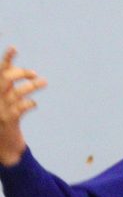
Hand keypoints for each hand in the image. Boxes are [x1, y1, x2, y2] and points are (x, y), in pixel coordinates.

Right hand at [0, 46, 46, 166]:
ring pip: (15, 92)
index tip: (14, 47)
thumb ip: (11, 89)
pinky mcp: (8, 122)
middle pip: (5, 79)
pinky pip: (20, 108)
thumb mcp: (5, 104)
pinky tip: (34, 104)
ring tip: (43, 82)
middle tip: (34, 74)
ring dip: (31, 86)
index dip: (7, 59)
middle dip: (21, 73)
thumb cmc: (6, 123)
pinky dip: (28, 103)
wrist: (2, 148)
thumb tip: (26, 73)